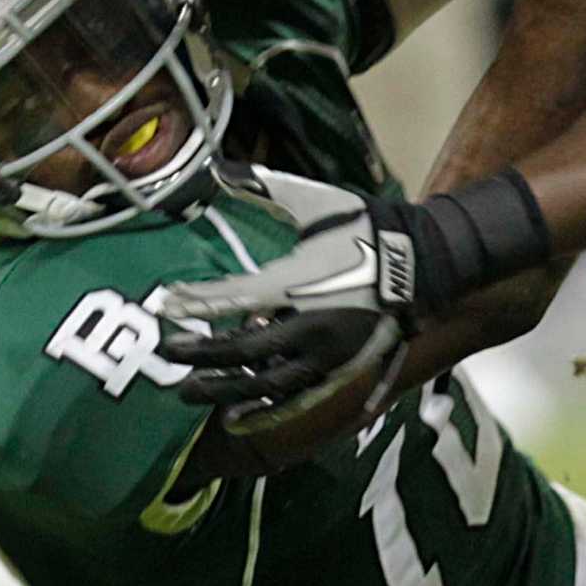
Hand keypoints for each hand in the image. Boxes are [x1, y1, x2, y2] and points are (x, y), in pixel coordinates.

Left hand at [156, 178, 415, 434]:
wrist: (419, 262)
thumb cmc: (365, 229)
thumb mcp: (316, 202)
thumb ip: (265, 186)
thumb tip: (218, 167)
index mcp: (297, 284)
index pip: (232, 299)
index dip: (195, 303)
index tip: (165, 304)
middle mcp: (308, 328)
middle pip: (243, 352)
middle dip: (201, 355)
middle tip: (166, 355)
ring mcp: (326, 356)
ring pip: (267, 384)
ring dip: (226, 390)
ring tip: (192, 393)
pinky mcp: (340, 370)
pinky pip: (296, 396)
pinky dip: (265, 410)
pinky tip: (239, 418)